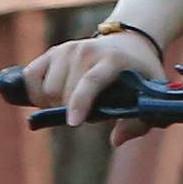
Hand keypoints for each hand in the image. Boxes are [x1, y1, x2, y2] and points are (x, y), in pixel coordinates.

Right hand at [7, 25, 169, 132]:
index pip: (91, 82)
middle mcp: (86, 51)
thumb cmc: (140, 73)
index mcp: (112, 60)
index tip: (74, 123)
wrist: (130, 43)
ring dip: (53, 104)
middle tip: (86, 114)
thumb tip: (116, 140)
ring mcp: (67, 49)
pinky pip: (31, 77)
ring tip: (71, 104)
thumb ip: (139, 122)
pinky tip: (50, 98)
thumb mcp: (152, 94)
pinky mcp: (53, 52)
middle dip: (68, 111)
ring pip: (45, 89)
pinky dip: (36, 93)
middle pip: (61, 93)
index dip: (80, 103)